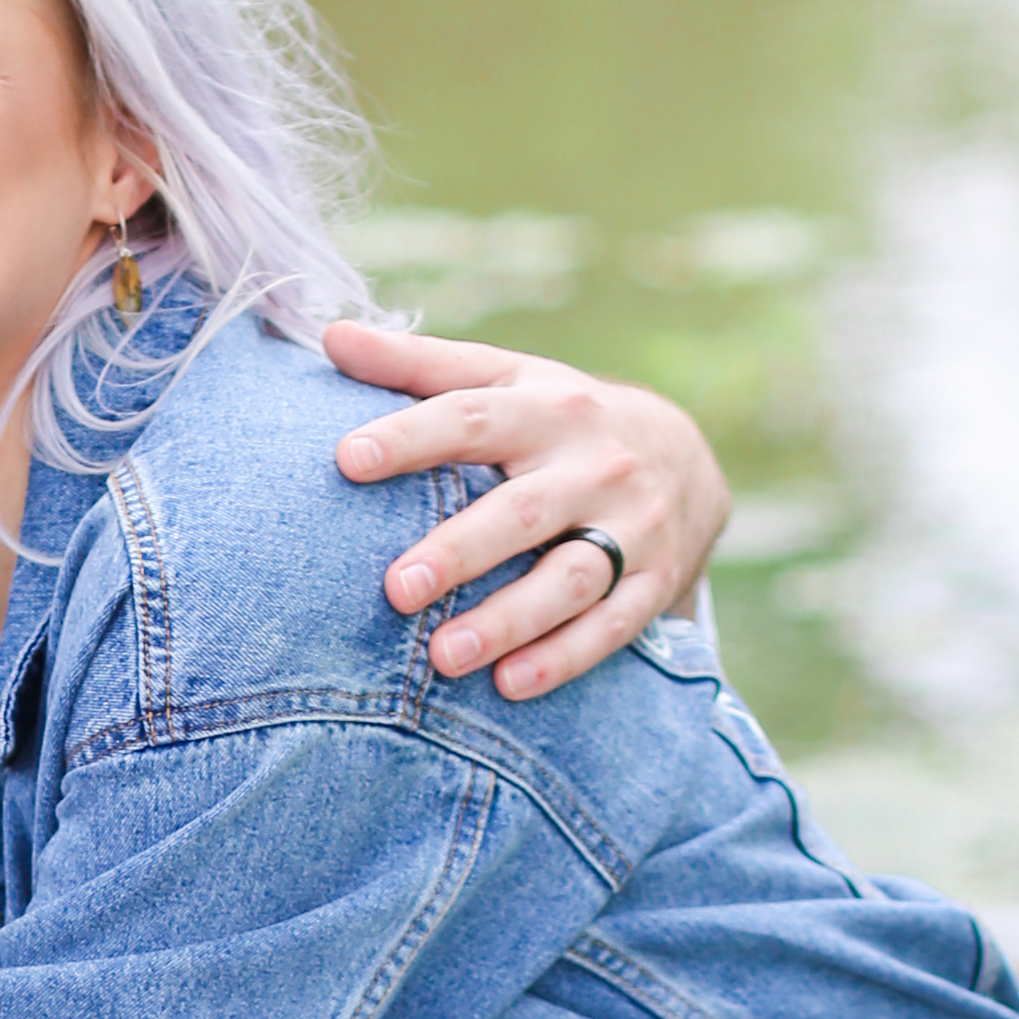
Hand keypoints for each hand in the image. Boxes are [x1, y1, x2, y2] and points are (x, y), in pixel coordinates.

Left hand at [323, 320, 728, 704]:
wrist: (687, 459)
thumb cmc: (560, 420)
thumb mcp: (505, 378)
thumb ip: (418, 365)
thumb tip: (331, 335)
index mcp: (546, 407)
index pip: (471, 417)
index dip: (410, 436)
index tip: (347, 458)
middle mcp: (593, 465)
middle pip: (524, 512)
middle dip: (460, 551)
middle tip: (395, 589)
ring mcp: (632, 525)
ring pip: (571, 577)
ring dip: (509, 620)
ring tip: (443, 657)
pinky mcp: (655, 580)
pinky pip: (611, 625)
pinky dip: (564, 658)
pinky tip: (510, 684)